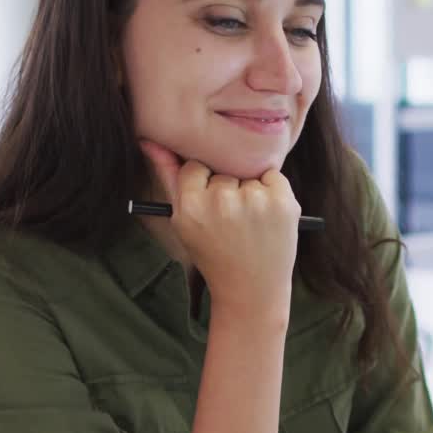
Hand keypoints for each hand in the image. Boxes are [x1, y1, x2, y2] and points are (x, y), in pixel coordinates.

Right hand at [141, 141, 299, 321]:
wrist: (251, 291)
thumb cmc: (215, 254)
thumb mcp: (184, 222)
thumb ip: (168, 178)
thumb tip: (150, 141)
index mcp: (191, 206)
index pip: (195, 167)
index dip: (204, 185)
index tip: (210, 206)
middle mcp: (222, 201)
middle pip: (223, 170)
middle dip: (228, 189)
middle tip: (232, 222)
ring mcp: (254, 201)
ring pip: (248, 173)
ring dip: (251, 190)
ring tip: (250, 223)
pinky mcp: (282, 202)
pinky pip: (273, 176)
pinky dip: (273, 191)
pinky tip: (267, 218)